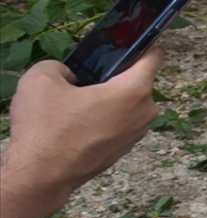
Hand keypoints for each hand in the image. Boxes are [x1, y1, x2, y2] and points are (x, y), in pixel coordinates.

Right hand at [4, 49, 162, 194]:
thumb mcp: (42, 78)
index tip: (127, 41)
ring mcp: (136, 134)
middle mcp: (145, 113)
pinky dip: (103, 119)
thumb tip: (69, 74)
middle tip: (84, 78)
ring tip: (74, 104)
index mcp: (134, 91)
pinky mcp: (123, 150)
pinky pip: (118, 123)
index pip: (154, 56)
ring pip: (126, 104)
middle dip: (113, 77)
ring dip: (106, 100)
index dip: (142, 44)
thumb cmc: (46, 127)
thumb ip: (60, 65)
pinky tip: (76, 123)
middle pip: (136, 81)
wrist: (40, 176)